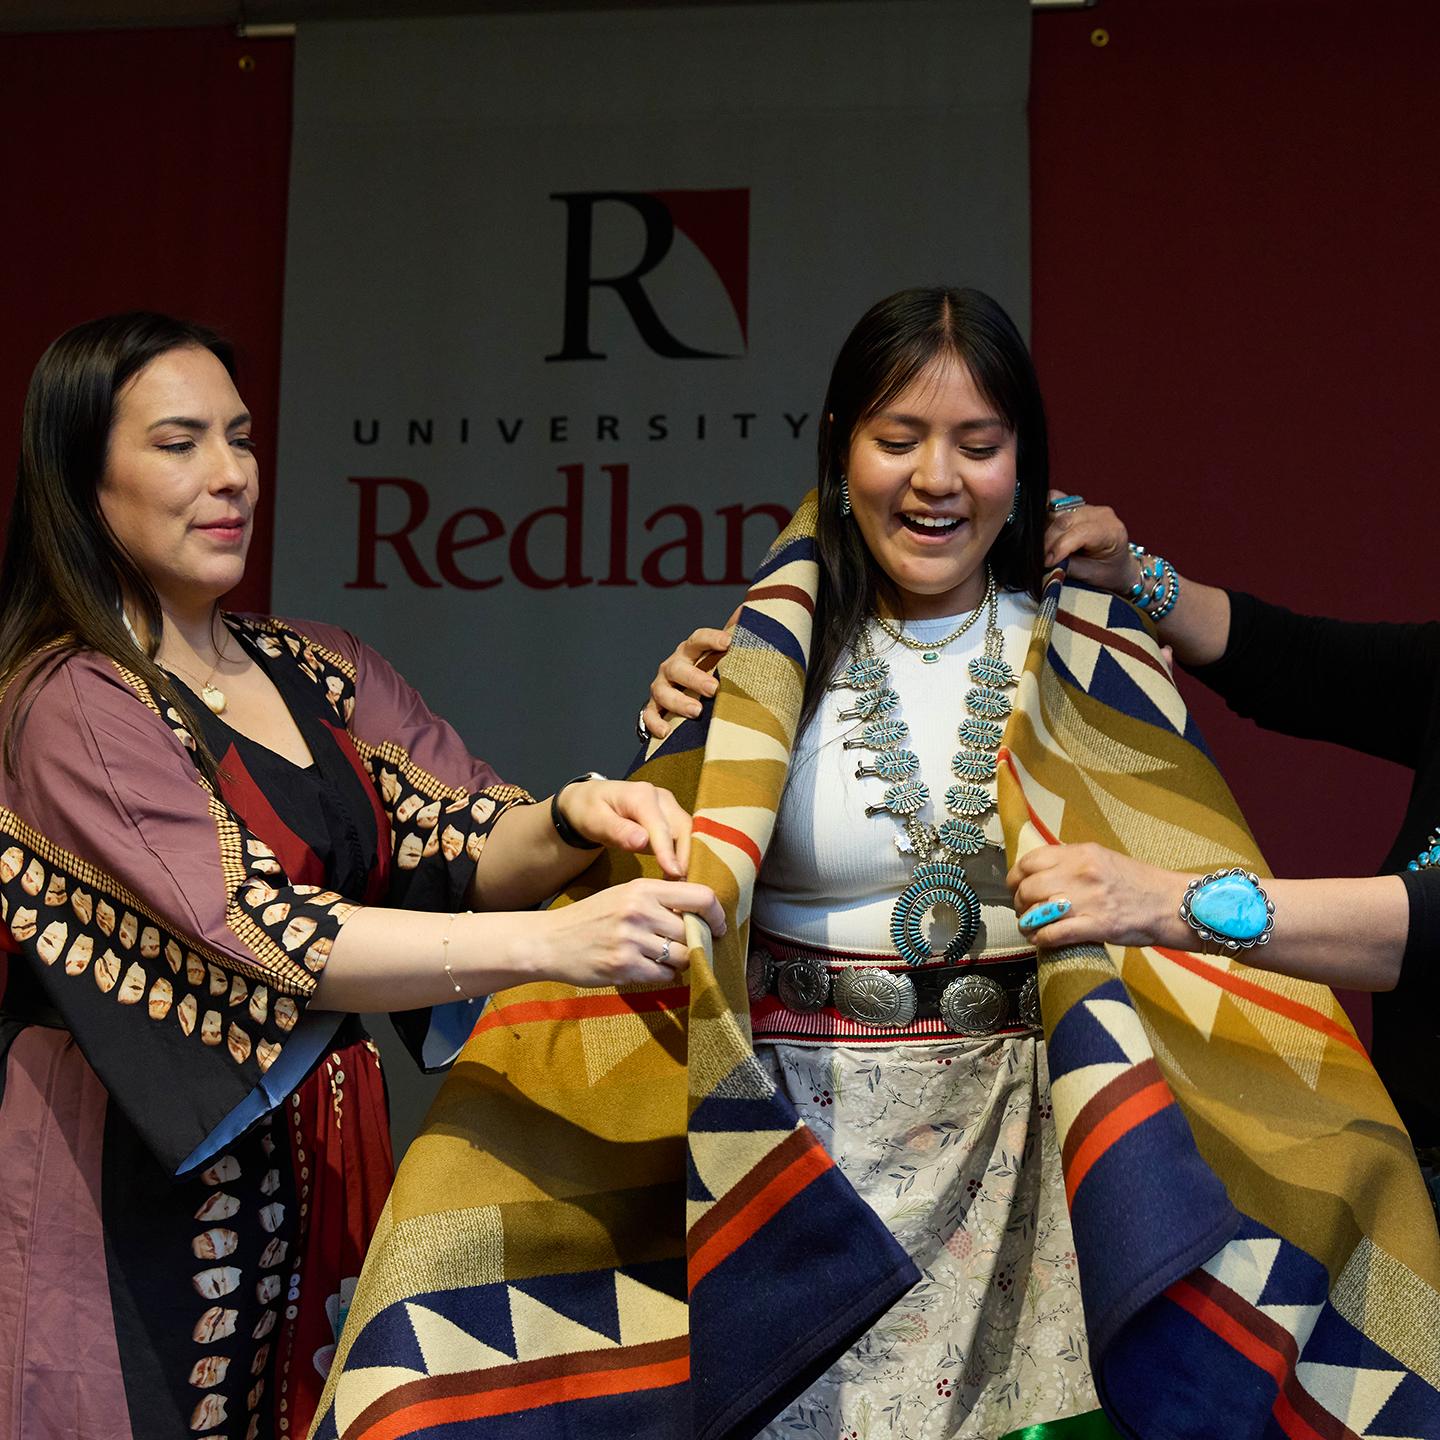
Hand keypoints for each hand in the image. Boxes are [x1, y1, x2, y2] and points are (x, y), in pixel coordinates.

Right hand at [534, 877, 725, 986]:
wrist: (550, 941)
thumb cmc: (593, 917)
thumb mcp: (625, 895)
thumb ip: (661, 900)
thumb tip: (703, 915)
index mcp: (643, 888)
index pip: (700, 897)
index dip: (717, 915)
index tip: (718, 926)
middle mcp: (639, 911)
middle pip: (693, 932)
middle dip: (694, 943)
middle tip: (683, 946)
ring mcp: (631, 940)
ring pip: (682, 957)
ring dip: (678, 961)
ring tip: (660, 956)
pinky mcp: (623, 967)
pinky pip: (664, 976)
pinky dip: (661, 975)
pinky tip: (644, 967)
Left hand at [555, 778, 693, 877]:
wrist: (589, 800)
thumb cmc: (588, 810)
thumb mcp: (594, 821)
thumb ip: (618, 831)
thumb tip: (642, 841)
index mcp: (641, 795)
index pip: (660, 826)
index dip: (668, 851)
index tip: (674, 873)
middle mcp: (660, 798)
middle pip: (683, 828)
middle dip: (685, 857)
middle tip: (680, 887)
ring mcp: (668, 806)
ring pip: (687, 833)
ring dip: (686, 857)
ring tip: (680, 884)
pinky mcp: (670, 817)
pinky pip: (683, 836)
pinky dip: (683, 855)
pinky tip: (677, 875)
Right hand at [641, 609, 739, 737]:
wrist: (691, 696)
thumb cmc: (713, 671)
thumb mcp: (724, 654)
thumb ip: (735, 633)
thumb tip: (750, 609)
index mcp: (692, 650)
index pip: (698, 639)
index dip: (712, 639)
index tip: (729, 643)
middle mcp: (674, 665)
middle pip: (678, 667)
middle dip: (695, 678)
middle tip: (714, 689)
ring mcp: (661, 686)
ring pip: (662, 691)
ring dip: (678, 701)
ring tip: (697, 712)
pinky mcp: (654, 708)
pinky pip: (648, 715)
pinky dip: (655, 723)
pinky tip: (666, 732)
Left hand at [1007, 842, 1189, 949]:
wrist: (1171, 904)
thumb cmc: (1137, 884)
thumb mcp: (1101, 860)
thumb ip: (1071, 863)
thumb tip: (1040, 872)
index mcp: (1080, 854)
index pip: (1029, 861)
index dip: (1016, 877)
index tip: (1016, 888)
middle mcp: (1081, 873)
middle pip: (1028, 888)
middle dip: (1019, 903)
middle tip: (1024, 911)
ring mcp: (1088, 900)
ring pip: (1035, 911)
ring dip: (1027, 923)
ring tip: (1030, 928)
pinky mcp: (1097, 926)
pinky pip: (1054, 934)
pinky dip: (1041, 939)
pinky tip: (1041, 941)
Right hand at [1043, 491, 1139, 595]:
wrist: (1117, 565)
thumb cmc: (1108, 571)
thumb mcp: (1091, 575)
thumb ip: (1068, 567)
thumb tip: (1046, 562)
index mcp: (1111, 531)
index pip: (1080, 532)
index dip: (1060, 546)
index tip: (1047, 562)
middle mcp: (1101, 514)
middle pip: (1065, 520)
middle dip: (1048, 540)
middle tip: (1041, 559)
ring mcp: (1088, 507)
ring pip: (1056, 510)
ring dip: (1045, 529)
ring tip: (1044, 548)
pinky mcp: (1076, 505)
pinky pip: (1055, 501)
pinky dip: (1045, 515)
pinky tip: (1044, 530)